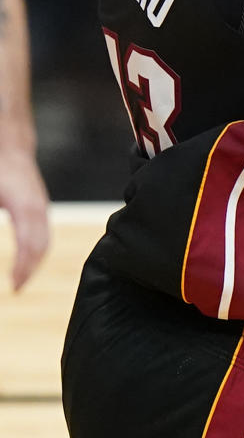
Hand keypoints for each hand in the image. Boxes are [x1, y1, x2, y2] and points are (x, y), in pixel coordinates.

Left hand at [0, 146, 48, 291]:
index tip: (14, 286)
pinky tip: (25, 263)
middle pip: (41, 246)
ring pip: (45, 242)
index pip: (29, 243)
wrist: (11, 148)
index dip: (23, 266)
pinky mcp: (40, 208)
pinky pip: (44, 235)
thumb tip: (11, 234)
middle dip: (30, 269)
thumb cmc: (1, 169)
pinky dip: (37, 252)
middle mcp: (38, 208)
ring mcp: (42, 207)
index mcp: (25, 206)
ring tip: (20, 281)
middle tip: (16, 289)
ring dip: (35, 263)